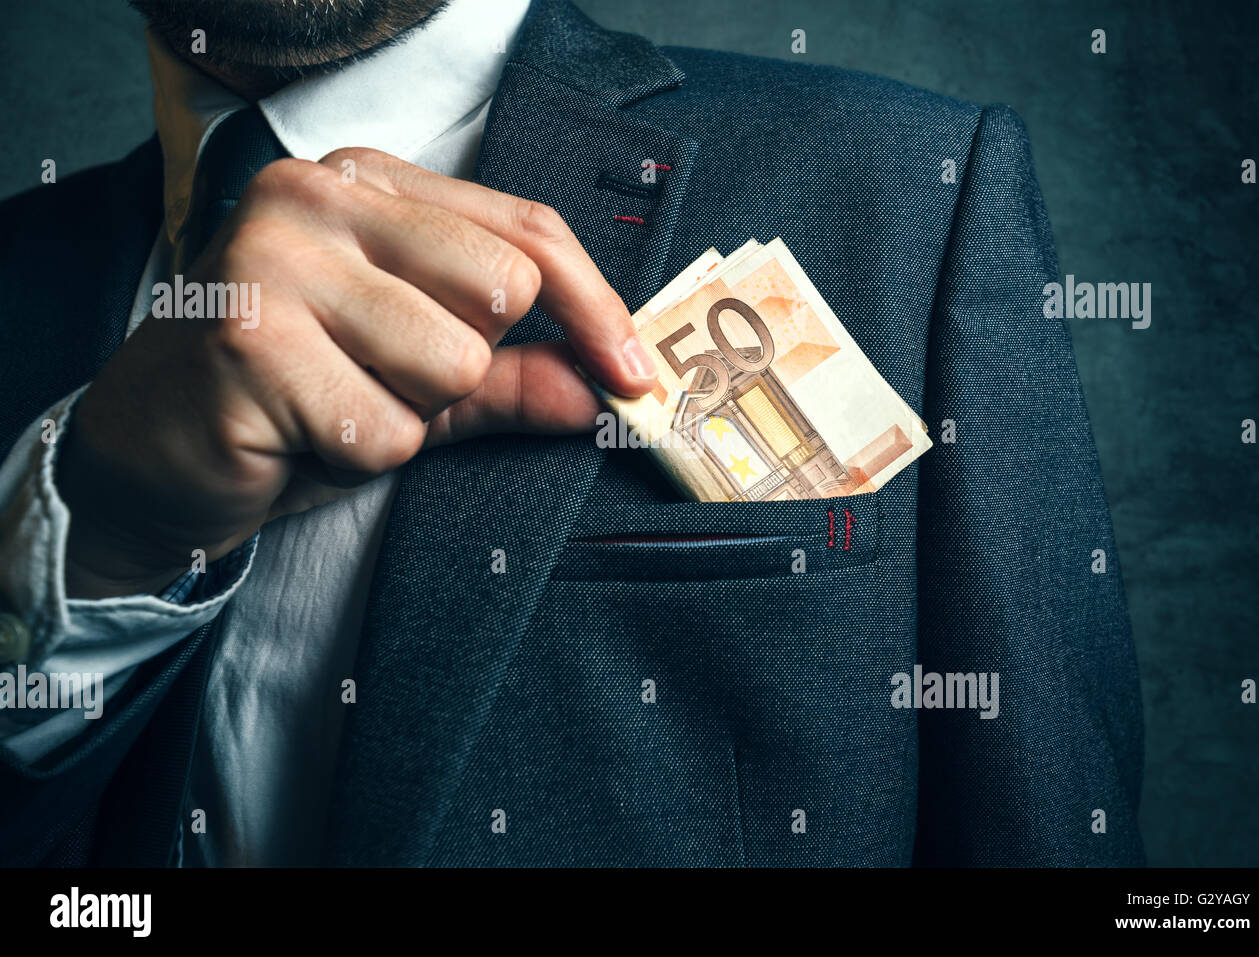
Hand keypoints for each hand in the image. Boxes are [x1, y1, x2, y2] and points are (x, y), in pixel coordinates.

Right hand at [56, 147, 657, 597]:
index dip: (594, 306)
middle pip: (501, 291)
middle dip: (465, 369)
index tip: (632, 373)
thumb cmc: (292, 400)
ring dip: (409, 418)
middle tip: (384, 381)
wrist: (150, 450)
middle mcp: (317, 198)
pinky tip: (298, 435)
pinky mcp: (249, 340)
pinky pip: (386, 432)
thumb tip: (600, 386)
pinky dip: (359, 459)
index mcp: (367, 183)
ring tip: (333, 406)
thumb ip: (510, 375)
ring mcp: (276, 260)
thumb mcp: (414, 379)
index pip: (526, 229)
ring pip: (451, 366)